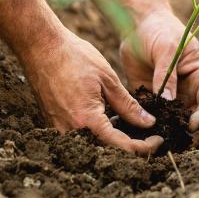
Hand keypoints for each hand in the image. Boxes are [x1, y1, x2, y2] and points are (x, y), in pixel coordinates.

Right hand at [21, 29, 163, 154]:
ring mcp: (59, 128)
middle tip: (147, 134)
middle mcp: (71, 131)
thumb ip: (128, 105)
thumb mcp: (108, 79)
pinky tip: (107, 115)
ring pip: (93, 144)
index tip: (159, 139)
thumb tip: (148, 123)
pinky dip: (97, 131)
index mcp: (87, 120)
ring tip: (127, 121)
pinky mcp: (53, 123)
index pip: (122, 146)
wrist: (40, 47)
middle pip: (107, 150)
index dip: (145, 147)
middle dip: (131, 145)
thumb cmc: (74, 57)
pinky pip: (80, 136)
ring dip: (113, 138)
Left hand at [120, 9, 198, 143]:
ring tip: (159, 143)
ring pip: (175, 123)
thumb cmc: (160, 30)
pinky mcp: (151, 99)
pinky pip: (152, 117)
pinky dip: (148, 126)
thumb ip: (166, 74)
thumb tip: (167, 101)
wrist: (138, 25)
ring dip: (169, 133)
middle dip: (190, 133)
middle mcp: (188, 91)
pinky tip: (139, 134)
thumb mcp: (167, 48)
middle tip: (179, 143)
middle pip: (196, 118)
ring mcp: (170, 98)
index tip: (193, 125)